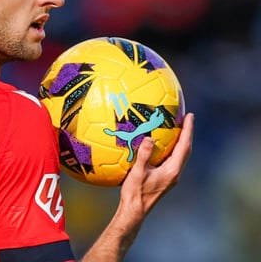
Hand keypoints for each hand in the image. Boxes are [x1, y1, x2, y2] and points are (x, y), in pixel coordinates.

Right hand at [79, 113, 193, 261]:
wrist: (135, 210)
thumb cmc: (135, 192)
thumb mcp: (138, 172)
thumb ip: (144, 155)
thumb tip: (149, 138)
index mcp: (172, 170)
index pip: (184, 146)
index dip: (188, 130)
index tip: (190, 116)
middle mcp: (175, 173)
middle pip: (186, 149)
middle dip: (187, 133)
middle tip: (186, 118)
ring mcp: (170, 176)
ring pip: (180, 155)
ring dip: (181, 140)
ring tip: (177, 127)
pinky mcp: (165, 178)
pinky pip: (172, 159)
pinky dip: (171, 148)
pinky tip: (162, 144)